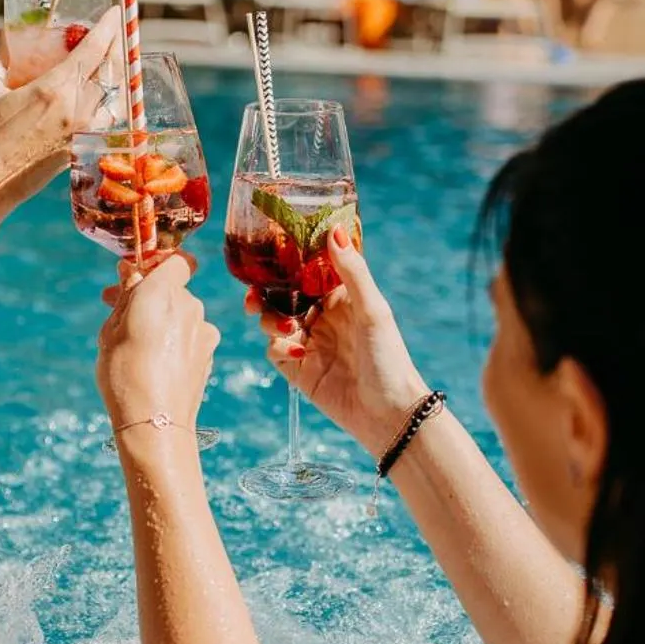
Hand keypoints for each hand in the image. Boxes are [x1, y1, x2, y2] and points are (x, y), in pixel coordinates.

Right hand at [0, 10, 118, 238]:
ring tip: (112, 62)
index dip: (109, 28)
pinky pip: (106, 119)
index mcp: (55, 89)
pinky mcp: (79, 149)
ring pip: (114, 95)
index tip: (116, 13)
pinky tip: (103, 95)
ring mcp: (81, 131)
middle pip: (111, 70)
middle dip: (117, 47)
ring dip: (117, 75)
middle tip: (117, 32)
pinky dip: (110, 102)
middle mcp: (76, 109)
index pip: (94, 50)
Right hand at [98, 255, 218, 432]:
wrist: (155, 422)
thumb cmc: (125, 374)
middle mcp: (190, 305)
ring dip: (163, 321)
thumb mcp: (111, 330)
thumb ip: (126, 295)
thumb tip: (131, 271)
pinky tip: (157, 363)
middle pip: (175, 289)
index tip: (137, 277)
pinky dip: (176, 342)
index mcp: (162, 292)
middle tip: (119, 314)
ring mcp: (204, 330)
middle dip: (150, 297)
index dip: (159, 264)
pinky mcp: (210, 353)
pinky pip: (191, 337)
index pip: (176, 260)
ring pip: (183, 315)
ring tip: (137, 346)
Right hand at [248, 226, 427, 456]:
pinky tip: (298, 354)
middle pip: (282, 295)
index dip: (287, 262)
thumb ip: (351, 271)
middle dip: (265, 293)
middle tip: (255, 295)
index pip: (307, 271)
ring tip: (285, 328)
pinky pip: (275, 351)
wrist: (388, 413)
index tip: (270, 253)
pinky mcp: (299, 370)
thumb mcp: (372, 309)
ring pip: (273, 320)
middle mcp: (322, 317)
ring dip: (270, 320)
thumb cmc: (389, 357)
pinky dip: (279, 348)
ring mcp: (309, 343)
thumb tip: (334, 230)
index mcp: (340, 297)